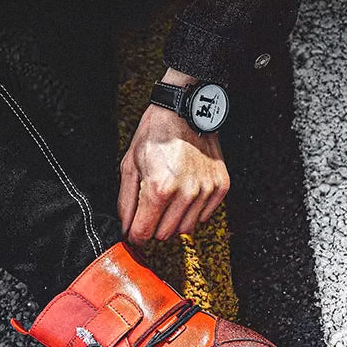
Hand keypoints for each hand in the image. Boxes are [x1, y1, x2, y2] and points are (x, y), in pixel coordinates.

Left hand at [118, 69, 229, 245]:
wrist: (185, 110)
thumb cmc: (156, 134)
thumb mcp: (130, 164)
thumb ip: (126, 202)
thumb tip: (126, 228)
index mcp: (159, 189)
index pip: (144, 232)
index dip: (136, 236)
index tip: (134, 233)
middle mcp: (186, 193)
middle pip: (164, 234)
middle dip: (154, 226)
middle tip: (151, 208)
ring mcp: (206, 191)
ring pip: (185, 229)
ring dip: (174, 220)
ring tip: (169, 200)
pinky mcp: (220, 187)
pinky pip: (203, 217)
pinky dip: (193, 211)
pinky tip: (185, 194)